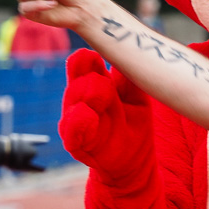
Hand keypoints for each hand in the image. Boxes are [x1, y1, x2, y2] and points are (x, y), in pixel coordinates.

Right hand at [58, 49, 154, 182]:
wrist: (132, 160)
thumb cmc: (132, 122)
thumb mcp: (137, 96)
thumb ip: (130, 77)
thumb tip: (130, 48)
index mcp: (95, 82)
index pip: (86, 62)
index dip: (89, 56)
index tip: (98, 51)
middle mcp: (82, 97)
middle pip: (77, 77)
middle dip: (88, 74)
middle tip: (103, 78)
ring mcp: (77, 119)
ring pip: (72, 99)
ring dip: (85, 94)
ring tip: (101, 95)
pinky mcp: (77, 144)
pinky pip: (70, 131)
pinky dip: (77, 122)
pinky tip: (85, 114)